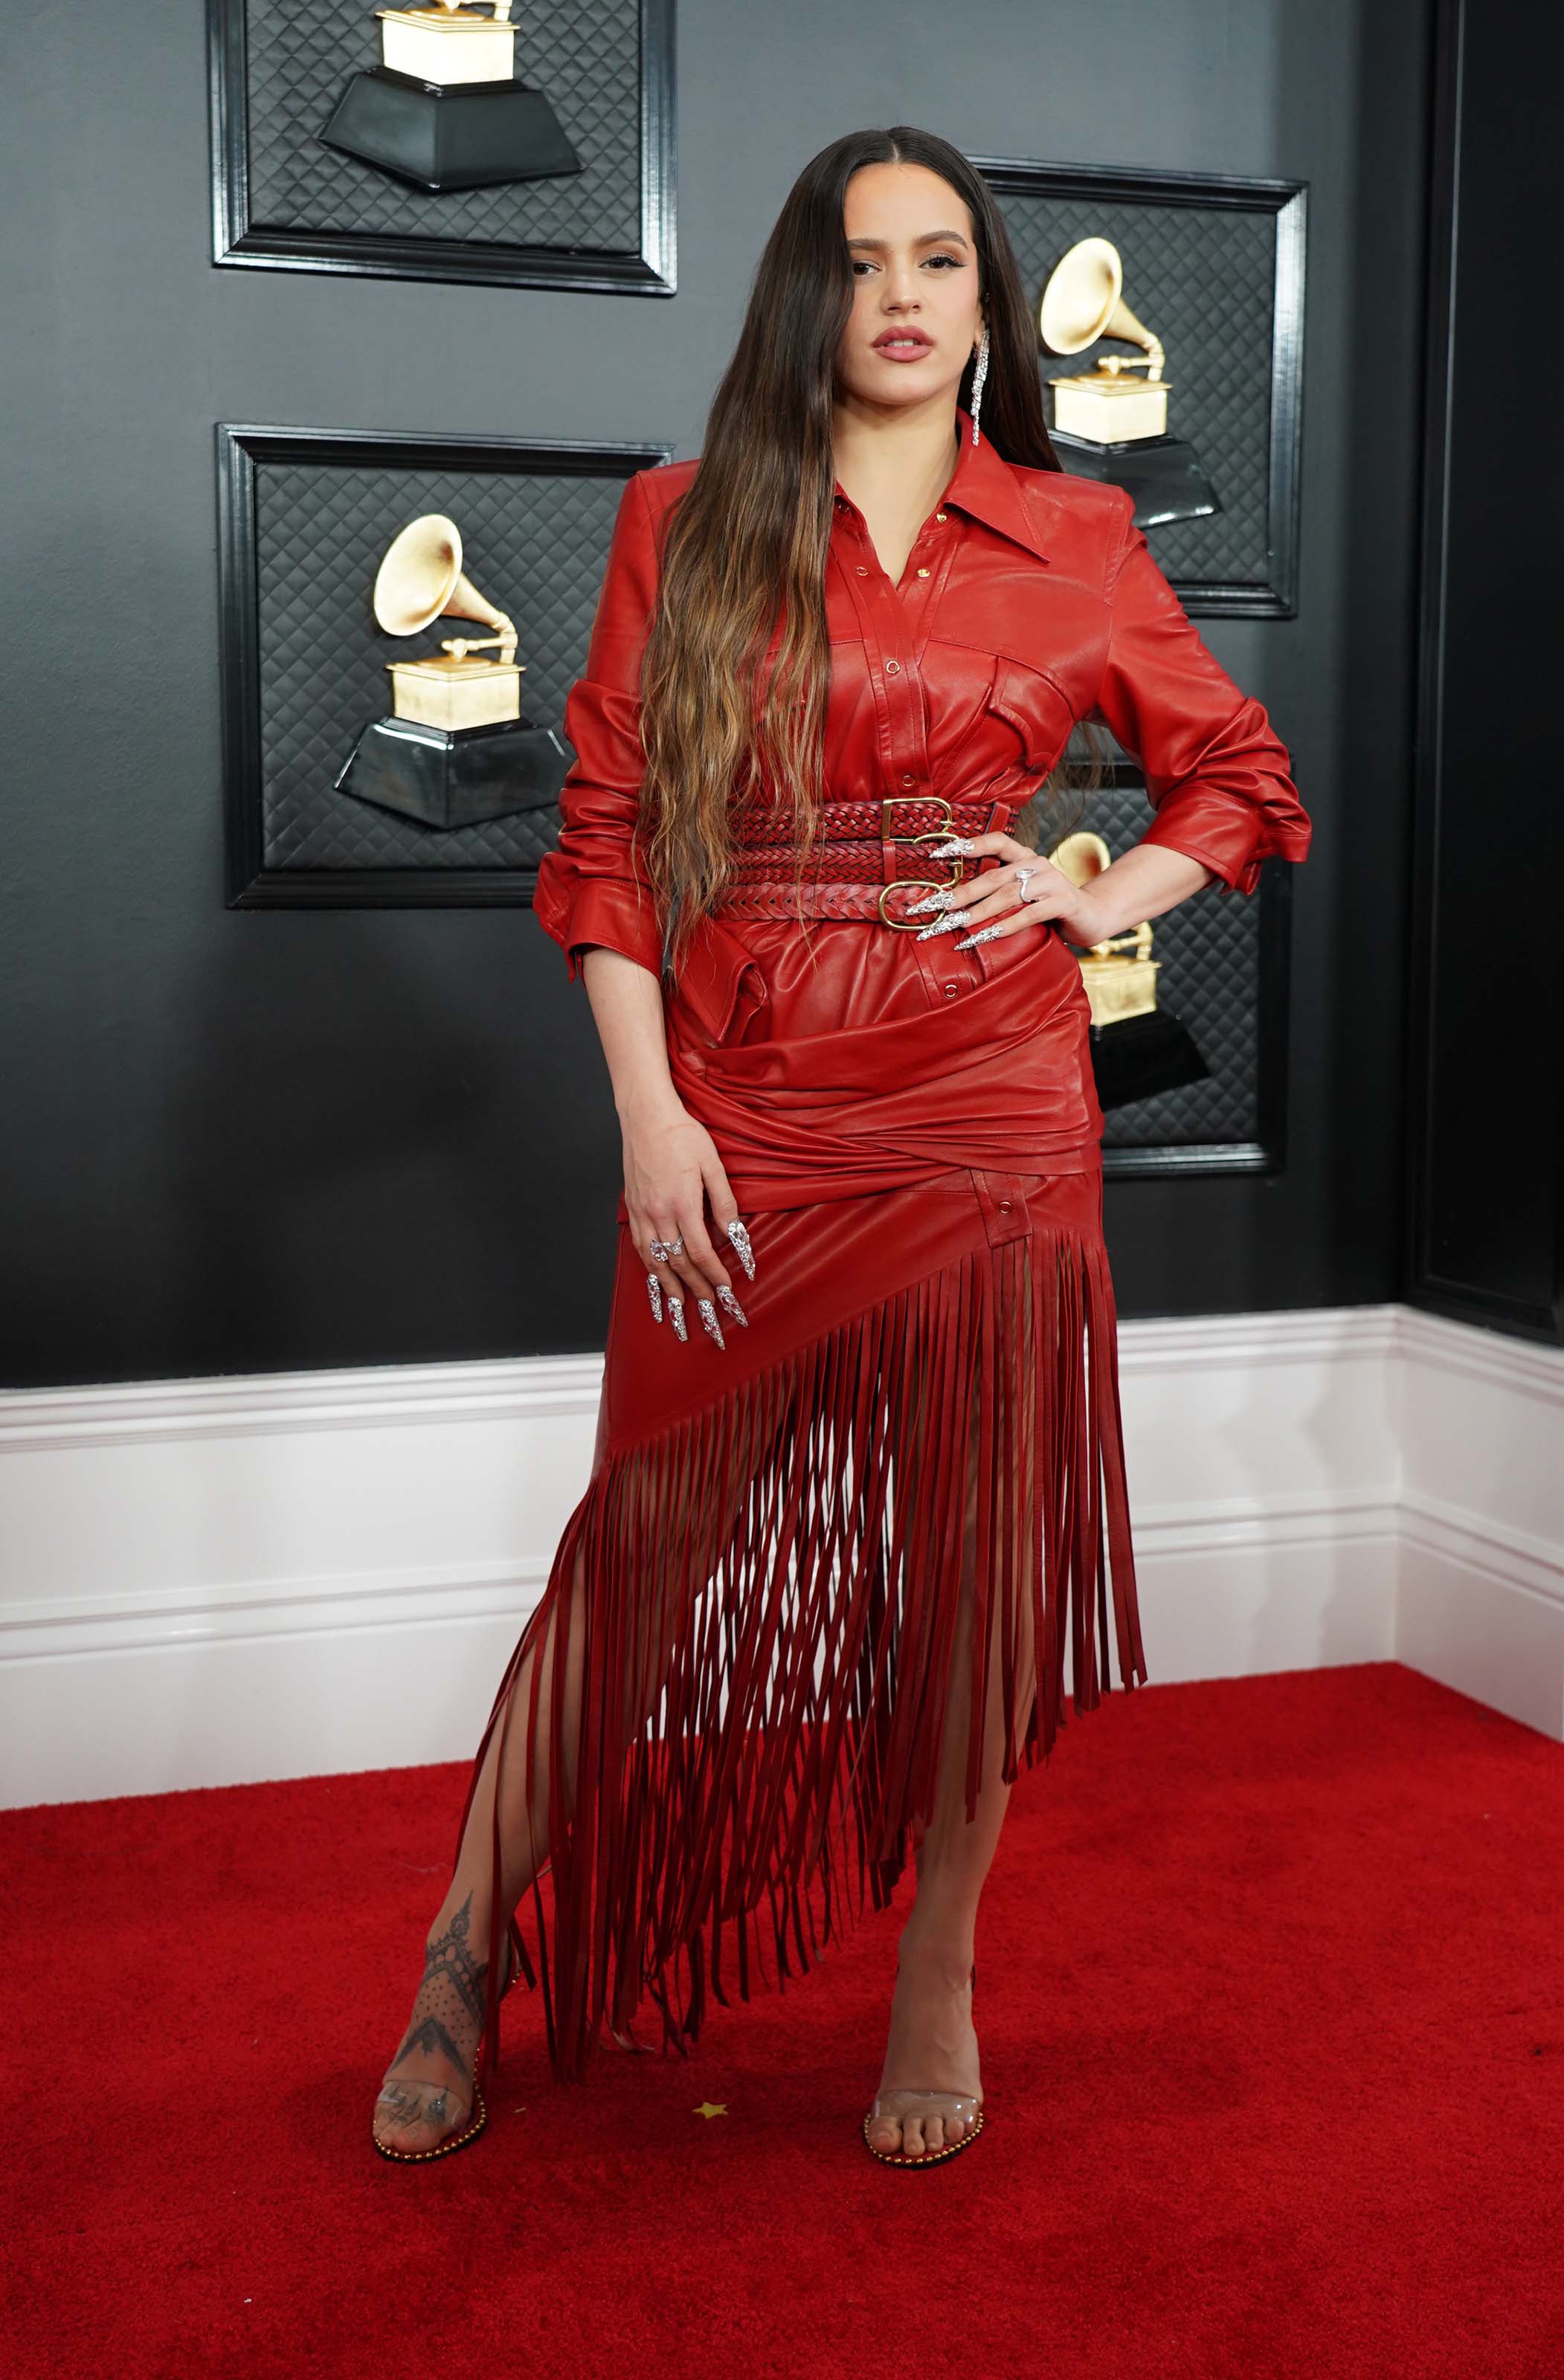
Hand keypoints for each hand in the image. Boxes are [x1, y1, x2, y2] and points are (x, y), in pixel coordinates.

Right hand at [621, 1093, 753, 1350]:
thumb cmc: (682, 1135)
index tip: (727, 1292)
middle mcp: (658, 1215)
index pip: (701, 1253)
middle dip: (696, 1292)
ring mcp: (642, 1215)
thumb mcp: (712, 1164)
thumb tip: (735, 1235)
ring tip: (681, 1312)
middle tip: (710, 1312)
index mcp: (681, 1204)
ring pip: (656, 1263)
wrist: (646, 1117)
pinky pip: (641, 1250)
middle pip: (679, 1265)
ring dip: (670, 1290)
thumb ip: (724, 1203)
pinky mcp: (633, 1211)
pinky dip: (650, 1272)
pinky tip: (657, 1284)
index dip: (715, 1276)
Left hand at [904, 833, 1106, 949]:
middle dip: (959, 894)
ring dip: (977, 913)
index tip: (937, 854)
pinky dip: (1003, 927)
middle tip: (933, 907)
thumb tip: (954, 905)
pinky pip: (1028, 914)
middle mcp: (1037, 864)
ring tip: (953, 925)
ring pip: (1007, 896)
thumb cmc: (1049, 907)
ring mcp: (1051, 881)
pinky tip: (984, 937)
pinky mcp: (1063, 902)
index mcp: (1025, 857)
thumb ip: (999, 893)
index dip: (968, 845)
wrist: (1093, 916)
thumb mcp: (1023, 894)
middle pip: (992, 877)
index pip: (996, 842)